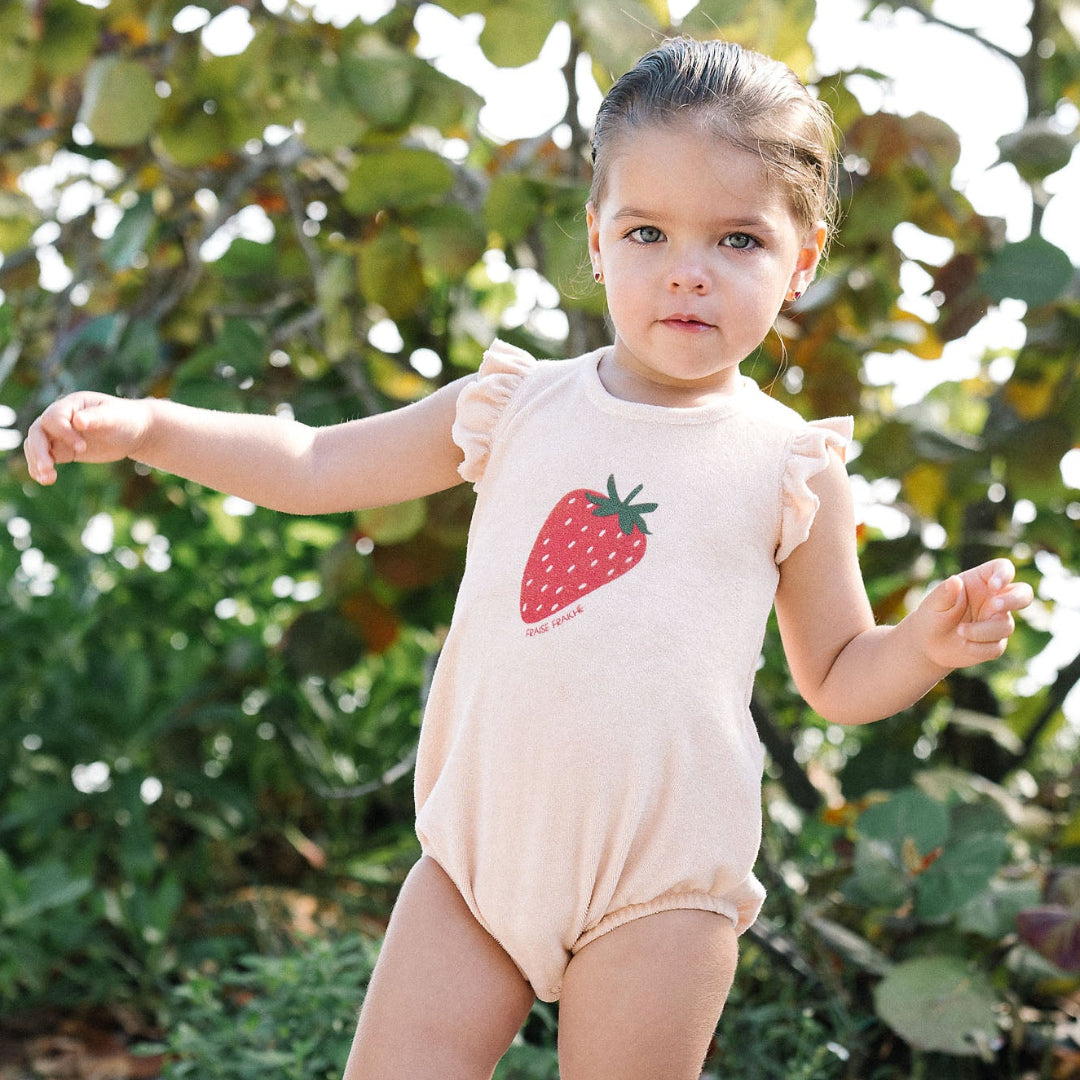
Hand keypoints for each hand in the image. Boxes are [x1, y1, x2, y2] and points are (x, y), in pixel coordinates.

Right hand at [23, 392, 151, 484]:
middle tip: (48, 468)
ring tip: (48, 479)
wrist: (132, 431)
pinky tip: (46, 480)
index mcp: (71, 405)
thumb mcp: (115, 417)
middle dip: (39, 451)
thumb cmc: (125, 419)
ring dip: (37, 462)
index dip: (63, 434)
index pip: (53, 418)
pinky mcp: (63, 450)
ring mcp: (59, 435)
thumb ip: (97, 418)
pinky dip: (41, 469)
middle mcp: (60, 418)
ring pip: (36, 446)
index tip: (82, 448)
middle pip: (37, 432)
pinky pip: (45, 458)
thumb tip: (77, 421)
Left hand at [917, 558, 1033, 669]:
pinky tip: (964, 645)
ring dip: (982, 631)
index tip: (993, 585)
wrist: (929, 644)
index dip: (1004, 574)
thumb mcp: (933, 603)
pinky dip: (978, 647)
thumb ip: (944, 593)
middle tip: (995, 606)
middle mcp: (995, 600)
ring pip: (1006, 625)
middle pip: (1024, 594)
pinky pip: (996, 646)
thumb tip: (955, 581)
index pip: (1003, 568)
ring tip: (960, 632)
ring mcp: (998, 621)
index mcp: (982, 582)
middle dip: (1015, 600)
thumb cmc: (932, 615)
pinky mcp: (996, 642)